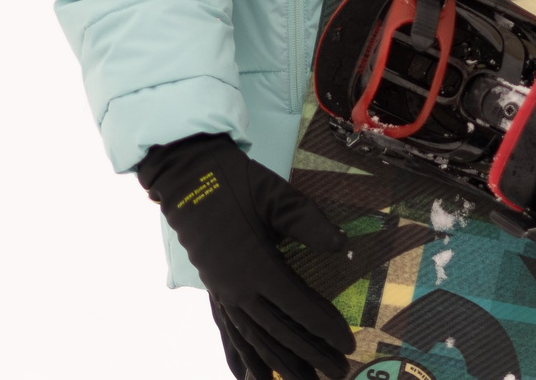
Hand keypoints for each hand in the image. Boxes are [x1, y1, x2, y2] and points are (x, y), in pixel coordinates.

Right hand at [136, 133, 354, 379]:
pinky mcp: (215, 289)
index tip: (347, 343)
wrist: (188, 175)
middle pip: (278, 332)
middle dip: (310, 355)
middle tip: (338, 373)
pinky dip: (238, 355)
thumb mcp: (277, 196)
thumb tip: (342, 245)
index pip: (296, 306)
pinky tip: (246, 377)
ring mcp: (223, 291)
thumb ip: (310, 223)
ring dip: (278, 364)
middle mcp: (238, 288)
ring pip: (254, 338)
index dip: (323, 327)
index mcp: (256, 266)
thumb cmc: (236, 181)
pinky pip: (227, 330)